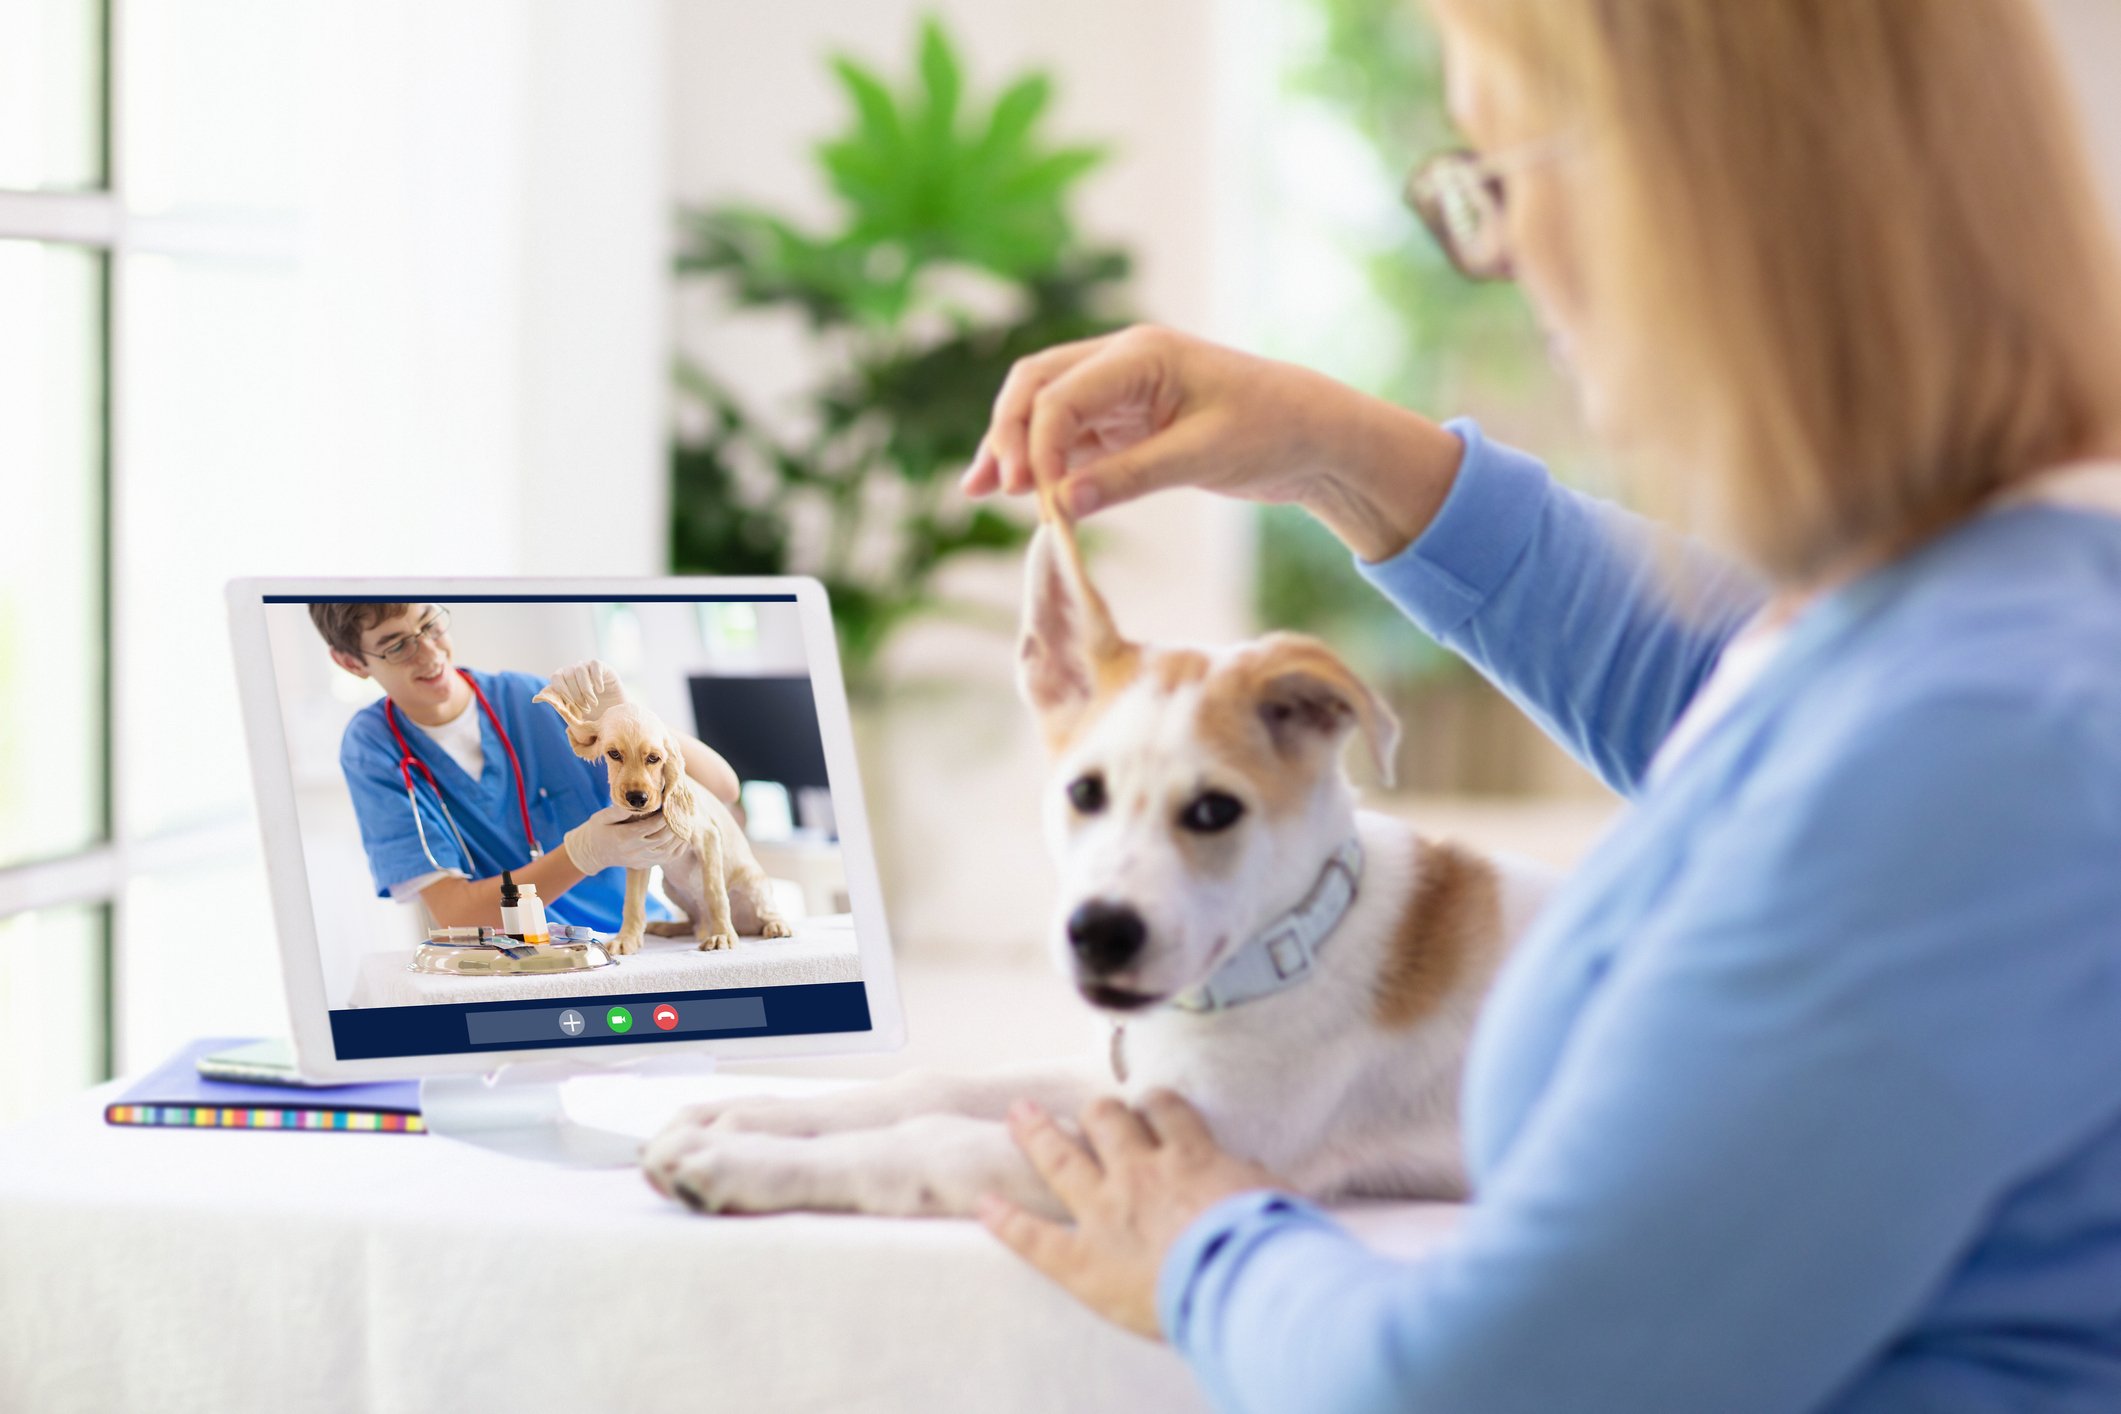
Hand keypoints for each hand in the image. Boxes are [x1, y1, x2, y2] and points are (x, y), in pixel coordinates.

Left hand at [546, 660, 627, 722]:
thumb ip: (558, 706)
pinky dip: (596, 678)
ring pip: (579, 670)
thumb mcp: (574, 715)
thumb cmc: (592, 715)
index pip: (556, 678)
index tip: (570, 705)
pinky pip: (594, 665)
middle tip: (586, 709)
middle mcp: (573, 671)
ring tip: (593, 703)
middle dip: (576, 695)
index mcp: (564, 681)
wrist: (616, 713)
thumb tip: (535, 699)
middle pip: (568, 675)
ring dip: (585, 689)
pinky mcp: (602, 666)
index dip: (561, 690)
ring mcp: (587, 667)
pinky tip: (600, 690)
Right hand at [562, 804, 687, 873]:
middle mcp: (636, 851)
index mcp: (626, 837)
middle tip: (683, 809)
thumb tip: (636, 801)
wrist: (593, 852)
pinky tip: (683, 835)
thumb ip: (619, 810)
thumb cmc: (598, 830)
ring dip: (680, 834)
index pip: (653, 825)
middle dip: (675, 822)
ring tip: (686, 819)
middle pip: (664, 836)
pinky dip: (679, 847)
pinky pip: (668, 858)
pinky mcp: (646, 865)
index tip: (672, 802)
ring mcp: (642, 860)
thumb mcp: (602, 817)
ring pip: (669, 849)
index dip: (666, 814)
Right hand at [957, 325, 1462, 559]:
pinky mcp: (1127, 419)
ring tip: (980, 491)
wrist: (1316, 435)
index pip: (1060, 394)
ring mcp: (1120, 389)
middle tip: (988, 487)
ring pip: (1045, 410)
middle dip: (1006, 434)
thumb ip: (1129, 477)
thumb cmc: (1271, 431)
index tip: (1034, 498)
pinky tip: (1022, 492)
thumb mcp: (1202, 456)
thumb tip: (1062, 504)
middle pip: (1036, 386)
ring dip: (1015, 448)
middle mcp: (1122, 361)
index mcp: (1141, 353)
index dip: (1034, 446)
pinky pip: (1070, 435)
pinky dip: (1044, 462)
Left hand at [978, 1091, 1282, 1339]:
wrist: (1240, 1282)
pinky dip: (1005, 1220)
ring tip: (1020, 1114)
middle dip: (1097, 1111)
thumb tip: (1246, 1170)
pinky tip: (984, 1204)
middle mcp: (1140, 1173)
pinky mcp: (1082, 1260)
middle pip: (1106, 1120)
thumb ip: (1251, 1178)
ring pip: (1061, 1156)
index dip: (1154, 1106)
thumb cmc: (1270, 1243)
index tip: (1150, 1106)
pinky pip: (1034, 1236)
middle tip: (1091, 1111)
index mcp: (1189, 1157)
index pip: (1165, 1111)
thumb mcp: (1273, 1197)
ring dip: (1037, 1133)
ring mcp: (1105, 1212)